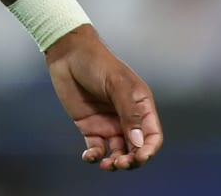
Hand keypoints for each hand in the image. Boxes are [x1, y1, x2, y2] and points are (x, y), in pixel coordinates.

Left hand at [43, 25, 163, 171]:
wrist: (68, 55)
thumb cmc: (97, 64)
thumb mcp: (117, 84)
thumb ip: (129, 113)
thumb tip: (139, 142)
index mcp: (141, 105)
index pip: (152, 135)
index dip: (149, 150)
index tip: (139, 158)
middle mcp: (127, 118)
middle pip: (137, 148)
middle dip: (132, 160)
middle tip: (121, 164)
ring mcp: (109, 123)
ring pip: (118, 152)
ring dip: (115, 162)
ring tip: (106, 165)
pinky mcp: (90, 127)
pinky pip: (97, 149)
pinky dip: (95, 157)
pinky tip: (89, 156)